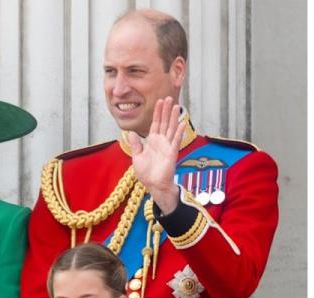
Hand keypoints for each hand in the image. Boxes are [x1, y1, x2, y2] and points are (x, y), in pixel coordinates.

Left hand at [127, 96, 184, 213]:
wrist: (153, 184)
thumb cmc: (146, 173)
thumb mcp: (137, 156)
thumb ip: (136, 144)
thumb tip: (131, 132)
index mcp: (152, 141)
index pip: (155, 123)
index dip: (157, 112)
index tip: (159, 101)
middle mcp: (161, 141)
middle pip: (164, 122)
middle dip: (166, 110)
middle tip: (168, 97)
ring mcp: (167, 146)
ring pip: (171, 128)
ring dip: (173, 117)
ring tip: (176, 105)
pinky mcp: (172, 152)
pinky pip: (176, 140)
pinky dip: (178, 132)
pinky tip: (182, 123)